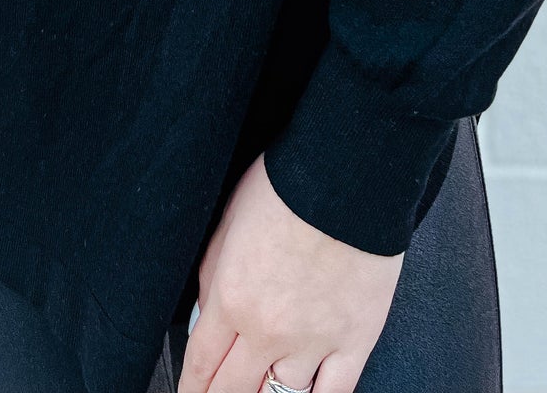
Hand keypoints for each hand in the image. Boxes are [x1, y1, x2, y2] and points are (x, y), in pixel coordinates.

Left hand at [177, 153, 403, 392]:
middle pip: (233, 391)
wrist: (348, 176)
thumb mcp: (229, 221)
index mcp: (232, 298)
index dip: (191, 387)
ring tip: (259, 392)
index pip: (201, 364)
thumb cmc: (289, 184)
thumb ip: (212, 274)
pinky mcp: (355, 340)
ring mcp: (314, 340)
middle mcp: (269, 329)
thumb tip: (205, 314)